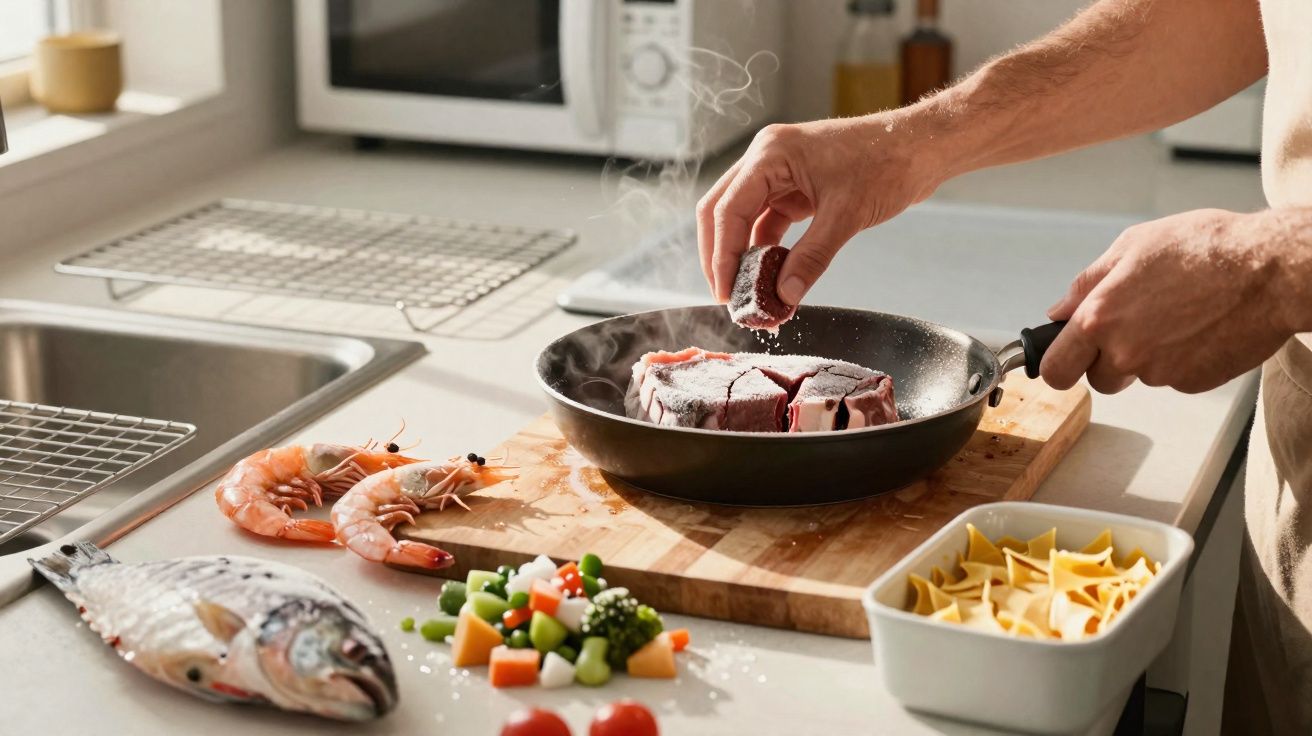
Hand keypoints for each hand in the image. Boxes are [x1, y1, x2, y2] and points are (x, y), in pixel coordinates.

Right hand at [696, 114, 946, 303]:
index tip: (726, 291)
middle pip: (721, 210)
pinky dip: (766, 249)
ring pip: (741, 218)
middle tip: (728, 295)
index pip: (727, 209)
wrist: (921, 147)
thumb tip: (784, 294)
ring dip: (742, 254)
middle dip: (720, 255)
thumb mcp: (846, 215)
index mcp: (771, 154)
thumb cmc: (887, 163)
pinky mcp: (795, 187)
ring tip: (749, 292)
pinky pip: (767, 221)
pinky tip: (771, 276)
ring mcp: (779, 172)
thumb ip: (811, 258)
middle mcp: (767, 159)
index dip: (721, 255)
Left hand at [1041, 208, 1309, 393]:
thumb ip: (1087, 284)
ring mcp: (1160, 372)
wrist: (1270, 270)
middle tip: (1133, 329)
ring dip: (1149, 356)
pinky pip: (1174, 378)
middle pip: (1097, 380)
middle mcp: (1125, 352)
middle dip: (1107, 362)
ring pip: (1139, 376)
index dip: (1058, 366)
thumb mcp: (1133, 246)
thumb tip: (1059, 311)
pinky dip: (1182, 360)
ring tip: (1178, 316)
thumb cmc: (1205, 248)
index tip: (1064, 361)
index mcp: (1099, 318)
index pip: (1055, 369)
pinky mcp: (1193, 383)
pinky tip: (1200, 328)